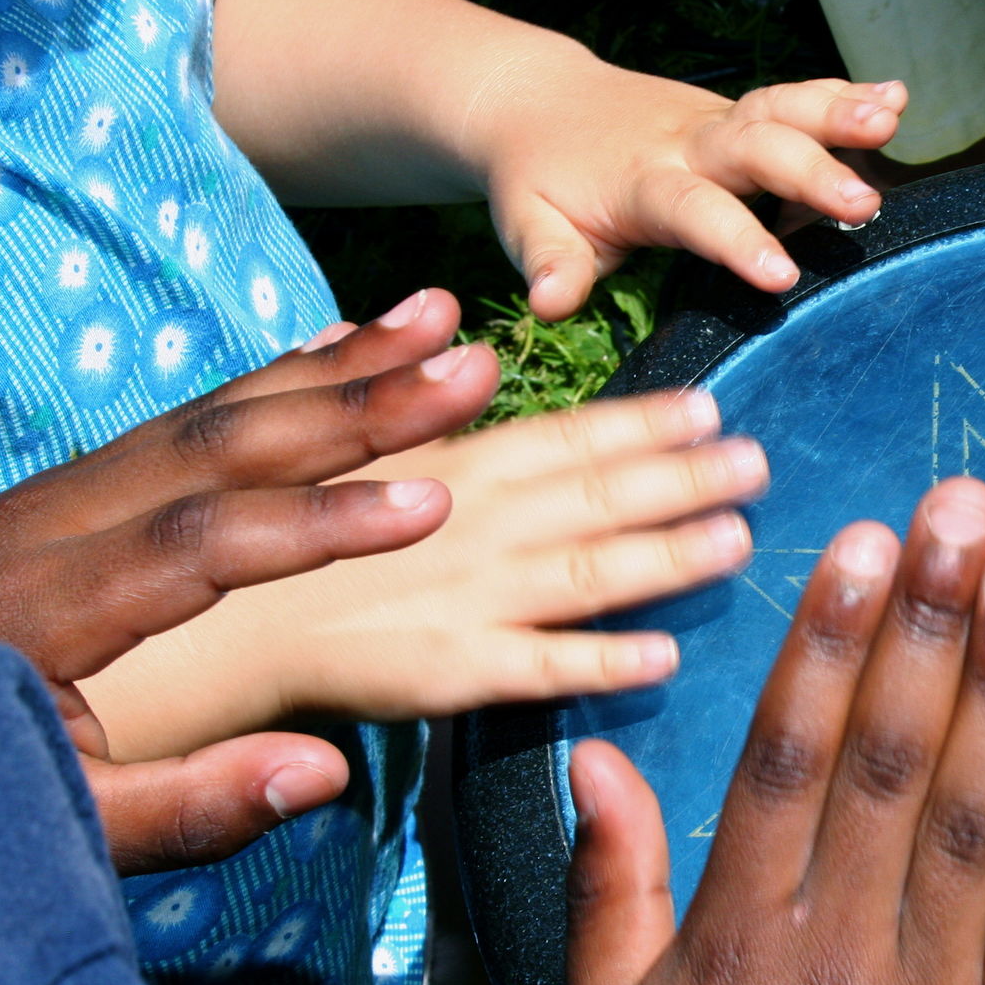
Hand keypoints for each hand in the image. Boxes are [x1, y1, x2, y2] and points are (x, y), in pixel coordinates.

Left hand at [0, 291, 500, 870]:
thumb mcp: (63, 823)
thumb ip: (190, 806)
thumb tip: (323, 772)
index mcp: (40, 606)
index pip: (203, 542)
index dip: (322, 521)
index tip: (432, 503)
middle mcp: (48, 523)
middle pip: (220, 445)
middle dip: (358, 403)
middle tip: (473, 371)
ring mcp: (60, 494)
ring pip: (210, 411)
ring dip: (334, 366)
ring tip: (436, 322)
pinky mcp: (76, 489)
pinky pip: (189, 416)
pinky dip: (276, 376)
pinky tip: (343, 344)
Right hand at [83, 308, 766, 758]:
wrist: (224, 620)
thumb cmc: (290, 517)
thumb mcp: (337, 427)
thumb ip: (400, 374)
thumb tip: (442, 311)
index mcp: (459, 463)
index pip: (569, 436)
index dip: (644, 423)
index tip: (711, 406)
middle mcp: (480, 524)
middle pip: (599, 498)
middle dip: (683, 479)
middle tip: (760, 463)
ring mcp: (475, 599)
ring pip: (589, 574)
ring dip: (668, 556)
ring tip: (736, 539)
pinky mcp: (457, 672)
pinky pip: (542, 669)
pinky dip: (603, 661)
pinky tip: (665, 656)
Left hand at [209, 0, 903, 320]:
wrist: (539, 103)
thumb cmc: (541, 183)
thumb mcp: (528, 226)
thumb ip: (548, 262)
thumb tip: (548, 302)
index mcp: (640, 182)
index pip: (693, 210)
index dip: (736, 240)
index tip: (782, 277)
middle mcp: (687, 143)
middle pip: (752, 148)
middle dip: (808, 172)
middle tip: (861, 204)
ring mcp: (718, 123)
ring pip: (780, 110)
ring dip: (837, 112)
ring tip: (892, 118)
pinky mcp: (740, 116)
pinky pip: (794, 101)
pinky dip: (843, 95)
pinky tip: (898, 98)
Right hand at [561, 478, 984, 984]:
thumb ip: (609, 888)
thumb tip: (596, 753)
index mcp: (729, 943)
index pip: (783, 762)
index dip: (825, 644)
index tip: (859, 542)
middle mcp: (829, 957)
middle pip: (885, 765)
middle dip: (927, 624)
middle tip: (964, 508)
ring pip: (969, 824)